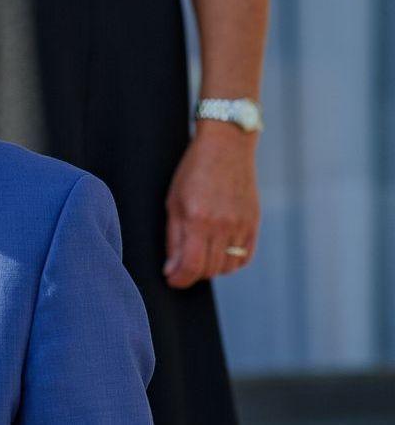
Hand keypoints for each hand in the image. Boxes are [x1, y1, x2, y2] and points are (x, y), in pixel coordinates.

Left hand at [163, 121, 259, 287]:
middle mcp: (223, 225)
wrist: (226, 147)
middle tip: (181, 266)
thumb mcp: (173, 202)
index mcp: (198, 219)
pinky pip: (245, 257)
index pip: (191, 265)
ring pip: (228, 267)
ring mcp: (242, 225)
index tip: (171, 279)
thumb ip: (173, 238)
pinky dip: (231, 261)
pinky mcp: (254, 223)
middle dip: (192, 273)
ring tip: (199, 256)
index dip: (179, 279)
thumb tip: (171, 269)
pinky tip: (219, 252)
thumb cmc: (193, 171)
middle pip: (209, 269)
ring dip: (211, 268)